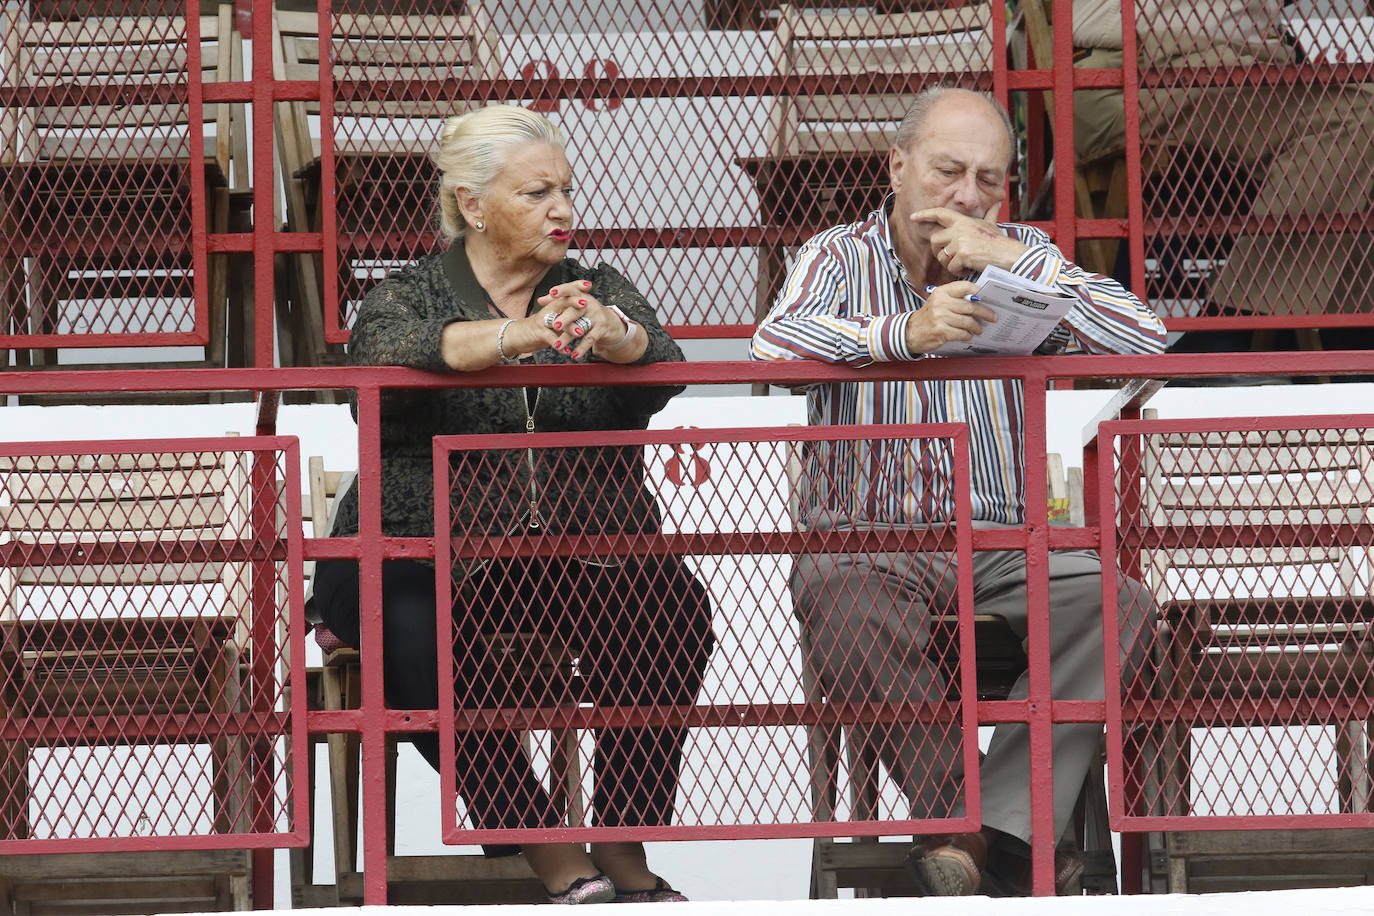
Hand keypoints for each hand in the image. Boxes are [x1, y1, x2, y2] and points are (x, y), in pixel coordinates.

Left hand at [534, 280, 627, 359]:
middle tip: (554, 325)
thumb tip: (540, 300)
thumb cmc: (589, 313)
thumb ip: (558, 302)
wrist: (611, 323)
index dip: (562, 291)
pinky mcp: (602, 329)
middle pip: (575, 310)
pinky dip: (582, 348)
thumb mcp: (575, 306)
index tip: (552, 292)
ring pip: (580, 327)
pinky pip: (590, 339)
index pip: (571, 290)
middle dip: (564, 318)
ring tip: (557, 345)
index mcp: (581, 296)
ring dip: (567, 337)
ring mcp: (597, 316)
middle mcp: (590, 304)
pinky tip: (574, 355)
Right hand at [905, 281, 997, 354]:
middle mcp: (940, 302)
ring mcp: (940, 317)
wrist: (910, 332)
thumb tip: (979, 302)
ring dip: (977, 327)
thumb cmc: (928, 317)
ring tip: (979, 329)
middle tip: (993, 317)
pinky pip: (961, 333)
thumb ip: (955, 299)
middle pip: (970, 306)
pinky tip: (968, 336)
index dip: (979, 292)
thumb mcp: (938, 302)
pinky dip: (967, 335)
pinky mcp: (940, 331)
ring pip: (967, 321)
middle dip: (985, 313)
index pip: (964, 287)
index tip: (988, 297)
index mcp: (941, 292)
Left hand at [914, 206, 1028, 275]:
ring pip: (941, 255)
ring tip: (963, 264)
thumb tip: (997, 201)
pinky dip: (958, 271)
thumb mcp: (992, 224)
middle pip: (934, 240)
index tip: (914, 217)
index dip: (925, 214)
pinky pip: (950, 267)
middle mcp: (959, 229)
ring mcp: (960, 241)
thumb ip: (989, 214)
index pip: (940, 213)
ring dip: (949, 264)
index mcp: (963, 221)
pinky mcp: (962, 254)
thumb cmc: (999, 242)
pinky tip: (969, 269)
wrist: (1009, 255)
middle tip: (951, 258)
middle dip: (939, 251)